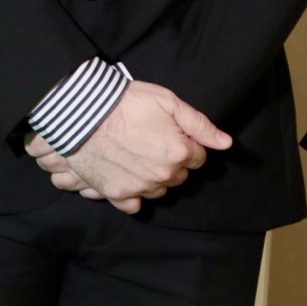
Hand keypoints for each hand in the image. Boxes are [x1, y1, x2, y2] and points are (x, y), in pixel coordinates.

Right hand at [25, 81, 230, 212]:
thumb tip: (225, 143)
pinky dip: (133, 195)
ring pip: (159, 189)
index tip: (168, 133)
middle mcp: (164, 174)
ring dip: (153, 177)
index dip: (185, 143)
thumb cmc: (124, 101)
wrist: (80, 111)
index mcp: (180, 151)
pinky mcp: (117, 193)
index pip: (198, 156)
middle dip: (171, 161)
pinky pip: (134, 205)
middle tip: (150, 142)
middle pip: (179, 175)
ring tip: (136, 156)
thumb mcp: (166, 100)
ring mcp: (140, 187)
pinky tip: (126, 177)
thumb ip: (199, 123)